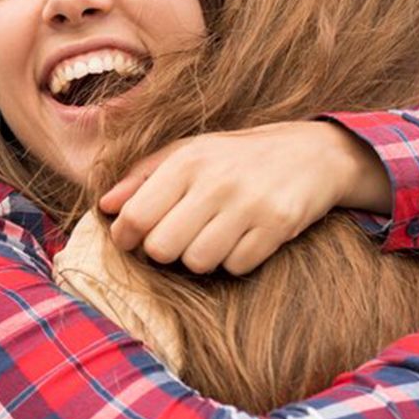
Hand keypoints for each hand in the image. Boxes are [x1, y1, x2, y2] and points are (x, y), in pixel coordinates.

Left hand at [98, 120, 391, 274]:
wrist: (312, 153)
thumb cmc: (238, 157)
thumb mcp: (190, 152)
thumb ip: (143, 176)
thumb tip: (106, 206)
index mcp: (188, 161)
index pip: (137, 217)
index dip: (126, 238)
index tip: (131, 240)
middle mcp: (217, 181)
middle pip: (163, 248)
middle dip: (165, 251)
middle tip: (178, 238)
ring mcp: (249, 205)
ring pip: (198, 262)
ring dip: (201, 258)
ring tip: (213, 236)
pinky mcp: (277, 226)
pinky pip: (236, 266)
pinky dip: (235, 260)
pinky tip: (243, 239)